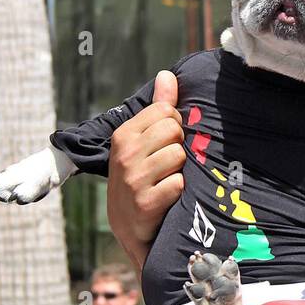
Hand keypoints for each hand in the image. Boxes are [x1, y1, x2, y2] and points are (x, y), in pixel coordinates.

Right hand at [106, 71, 185, 272]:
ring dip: (180, 170)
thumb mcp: (142, 143)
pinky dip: (180, 191)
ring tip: (167, 181)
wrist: (131, 229)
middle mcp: (125, 153)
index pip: (165, 110)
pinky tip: (168, 198)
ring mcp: (134, 179)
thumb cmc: (141, 179)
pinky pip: (179, 183)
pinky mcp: (146, 202)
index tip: (165, 143)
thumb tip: (167, 75)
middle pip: (174, 130)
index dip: (174, 126)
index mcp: (124, 134)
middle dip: (179, 146)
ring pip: (179, 156)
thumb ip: (158, 107)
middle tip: (168, 165)